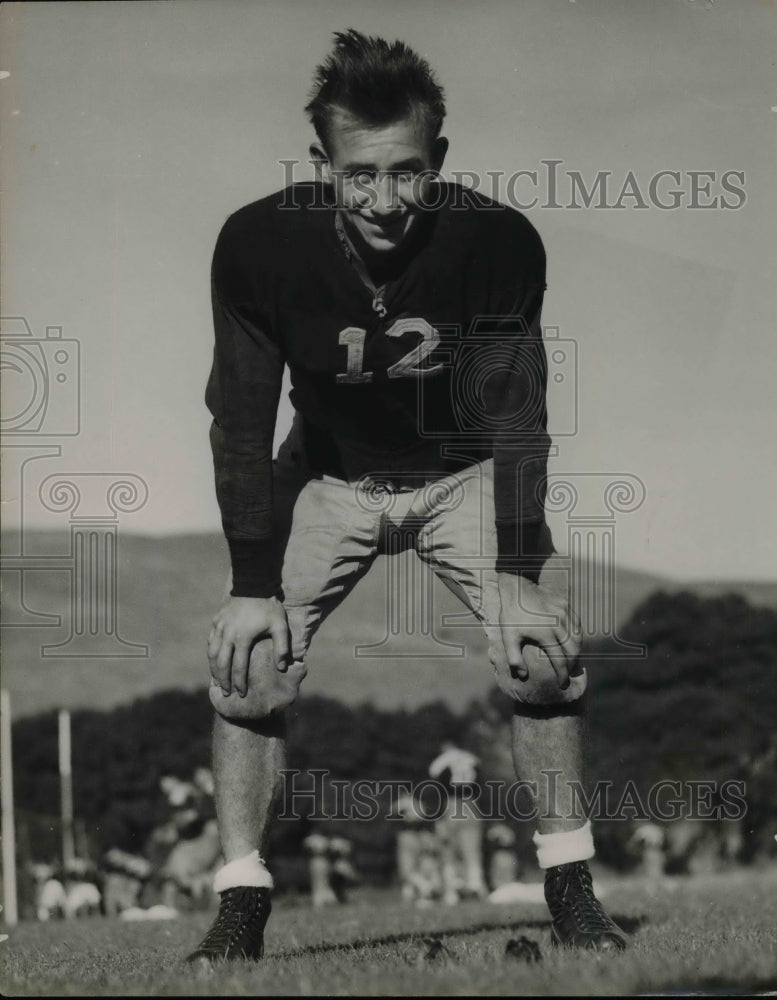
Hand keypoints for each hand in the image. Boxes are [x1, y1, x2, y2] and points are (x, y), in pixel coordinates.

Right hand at [207, 596, 289, 697]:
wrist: (254, 583)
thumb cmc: (269, 606)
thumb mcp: (280, 626)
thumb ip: (282, 647)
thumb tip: (282, 667)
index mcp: (243, 638)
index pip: (239, 667)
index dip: (239, 682)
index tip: (240, 693)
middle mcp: (228, 634)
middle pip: (221, 663)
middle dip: (223, 680)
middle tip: (226, 692)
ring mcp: (220, 627)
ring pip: (211, 653)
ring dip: (213, 669)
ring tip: (217, 680)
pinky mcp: (217, 620)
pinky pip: (210, 640)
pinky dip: (211, 652)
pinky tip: (214, 659)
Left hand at [496, 573, 581, 689]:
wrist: (517, 584)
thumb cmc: (511, 613)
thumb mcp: (508, 636)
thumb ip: (514, 658)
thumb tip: (522, 676)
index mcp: (546, 634)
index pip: (560, 660)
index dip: (562, 675)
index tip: (562, 684)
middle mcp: (559, 624)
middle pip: (573, 651)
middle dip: (572, 665)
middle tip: (569, 674)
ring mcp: (565, 613)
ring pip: (578, 638)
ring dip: (577, 651)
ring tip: (572, 661)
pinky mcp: (567, 605)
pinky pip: (577, 624)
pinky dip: (578, 636)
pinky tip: (573, 642)